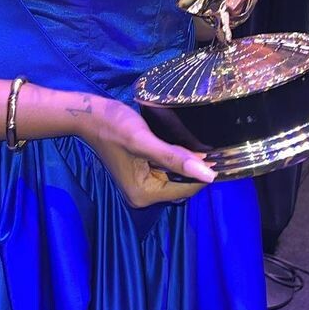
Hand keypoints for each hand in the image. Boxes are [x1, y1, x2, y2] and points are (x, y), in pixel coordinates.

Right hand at [74, 95, 214, 207]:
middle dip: (194, 166)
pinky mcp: (142, 172)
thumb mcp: (144, 141)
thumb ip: (174, 158)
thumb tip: (210, 176)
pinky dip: (175, 156)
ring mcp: (142, 184)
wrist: (90, 114)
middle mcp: (143, 195)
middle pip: (181, 183)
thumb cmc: (114, 125)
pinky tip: (181, 141)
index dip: (202, 171)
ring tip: (196, 139)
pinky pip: (167, 168)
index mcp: (144, 194)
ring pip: (176, 174)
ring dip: (185, 159)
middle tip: (206, 141)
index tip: (217, 150)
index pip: (186, 188)